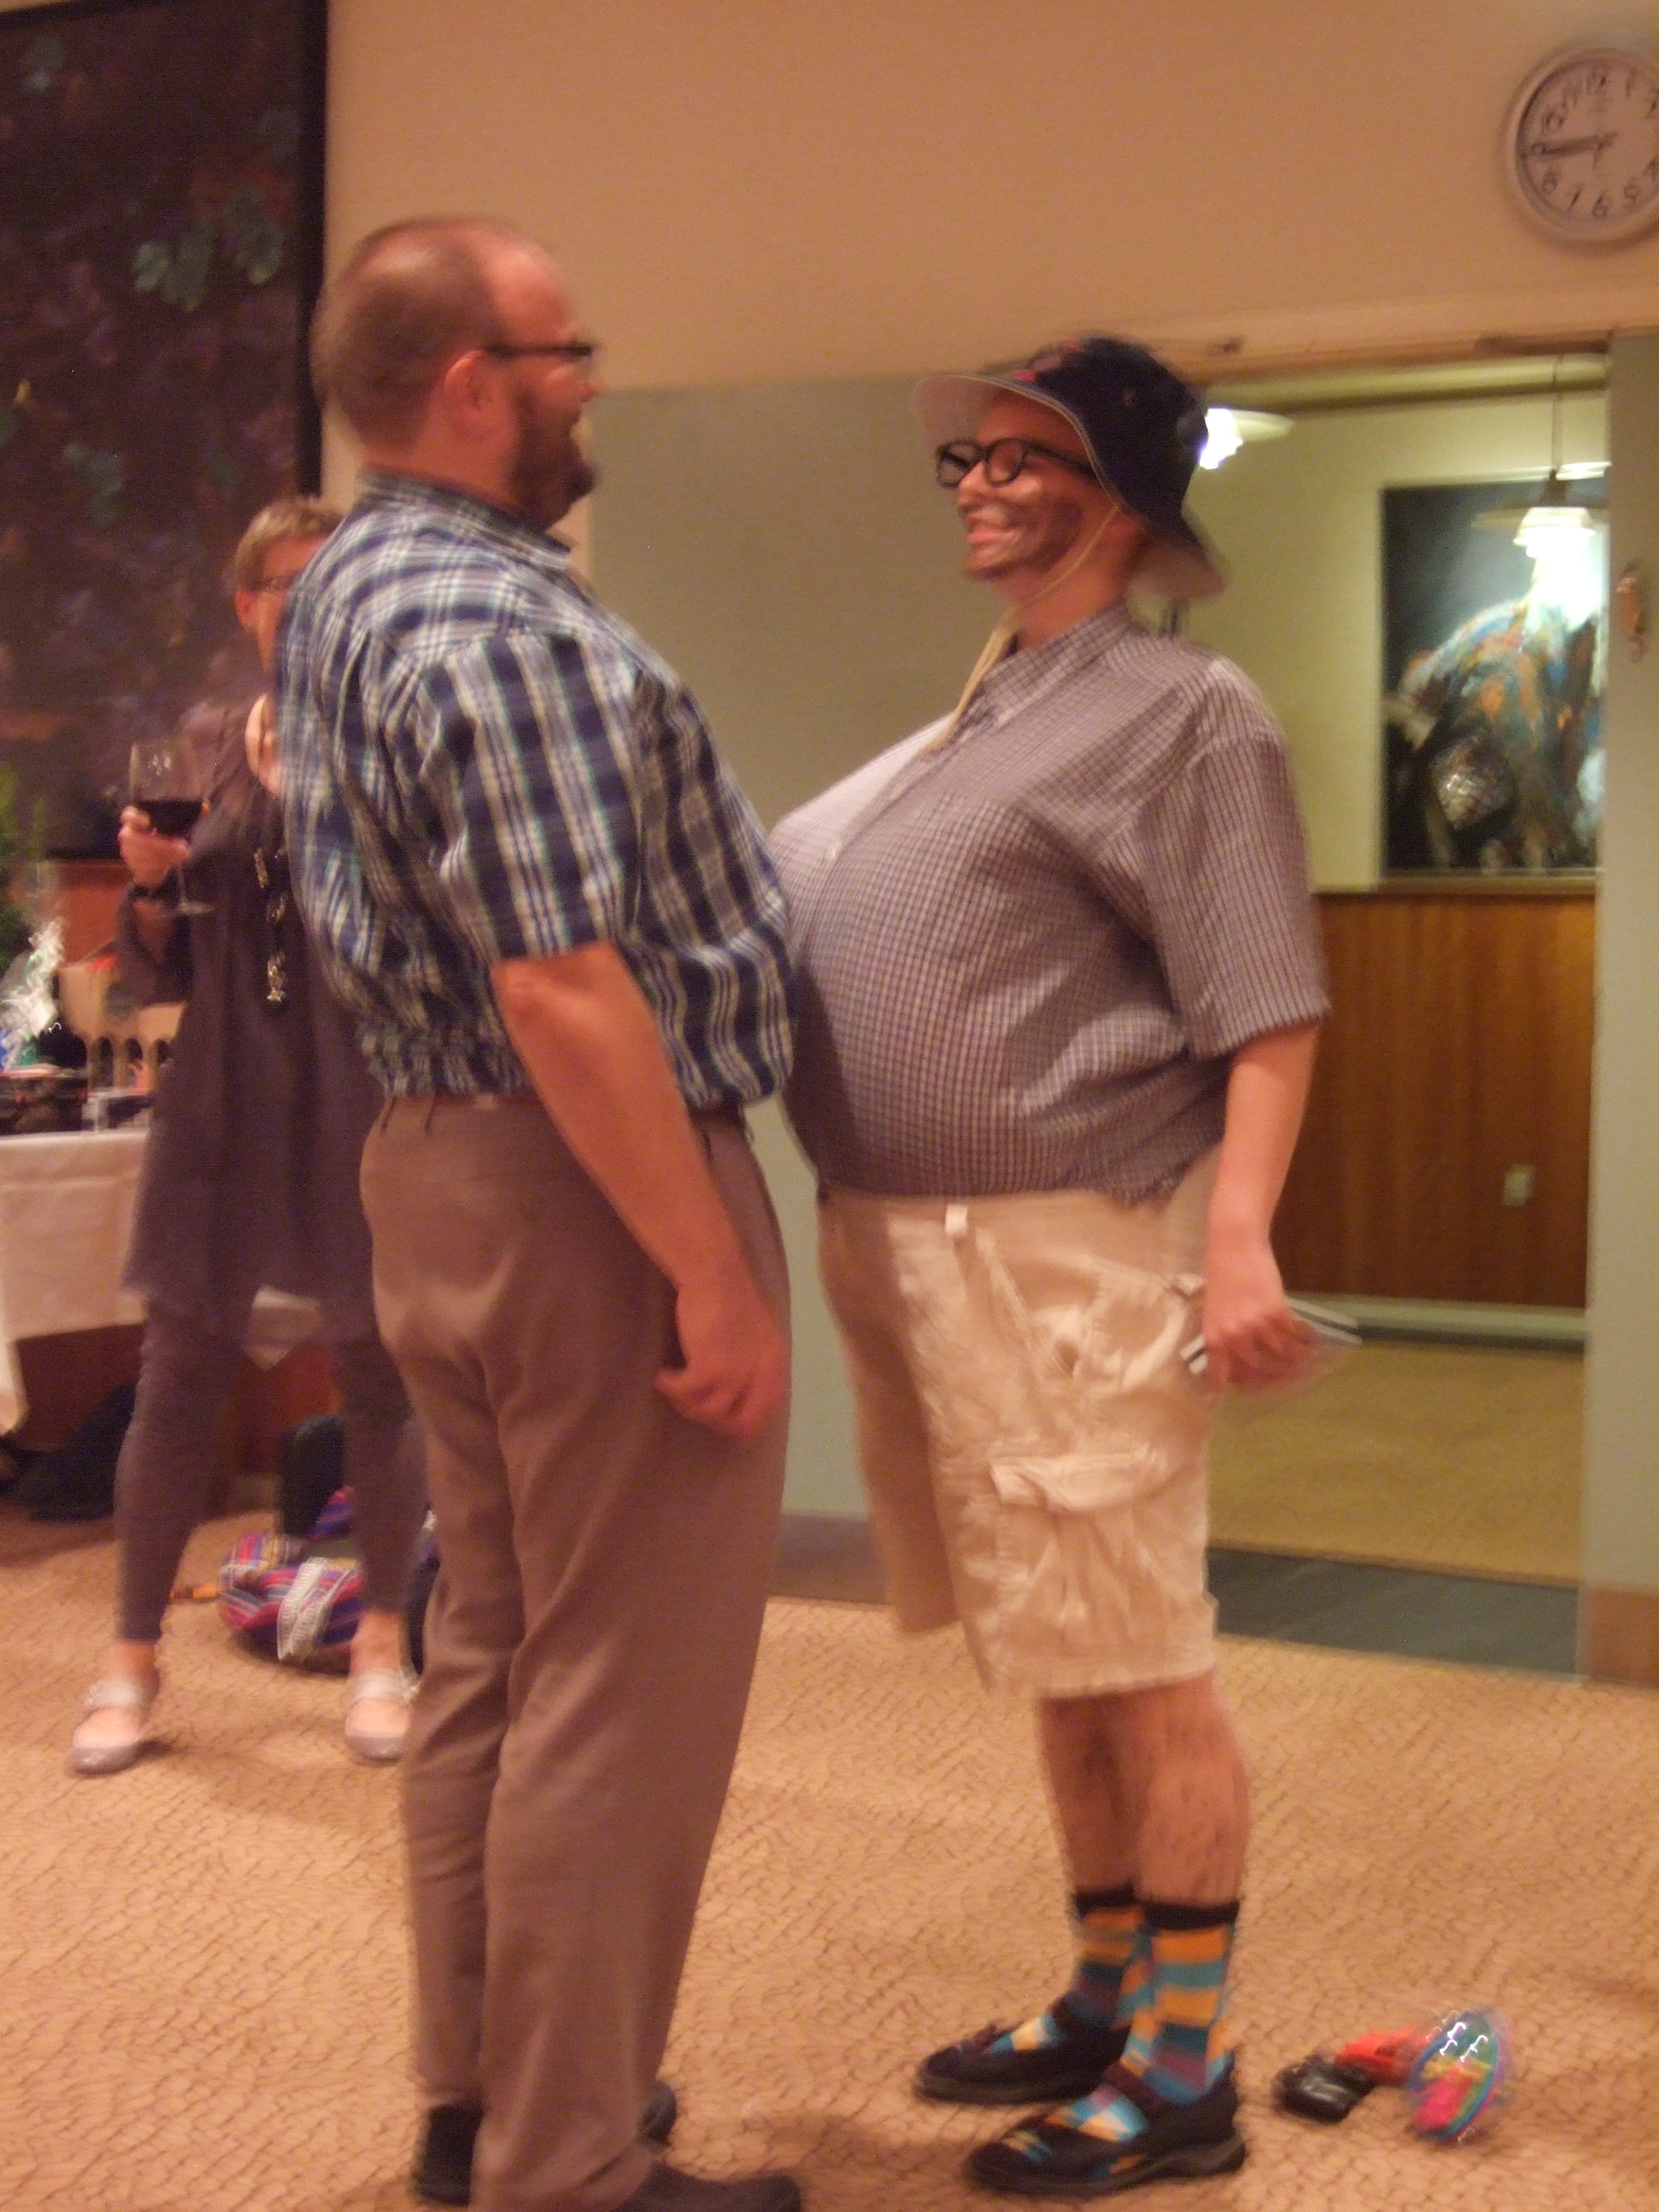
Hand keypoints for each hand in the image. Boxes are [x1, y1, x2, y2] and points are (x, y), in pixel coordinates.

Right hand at [118, 805, 191, 890]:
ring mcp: (128, 852)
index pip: (128, 816)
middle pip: (135, 840)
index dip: (135, 819)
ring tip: (181, 856)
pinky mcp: (133, 867)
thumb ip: (190, 815)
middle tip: (182, 848)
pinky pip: (142, 870)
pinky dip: (158, 869)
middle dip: (159, 845)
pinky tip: (169, 866)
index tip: (147, 821)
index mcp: (136, 819)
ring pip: (140, 856)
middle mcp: (128, 834)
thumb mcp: (179, 825)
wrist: (161, 860)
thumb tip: (205, 806)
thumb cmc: (168, 837)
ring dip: (162, 858)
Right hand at [657, 1261, 788, 1441]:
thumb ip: (753, 1367)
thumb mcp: (756, 1338)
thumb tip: (737, 1396)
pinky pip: (684, 1392)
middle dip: (710, 1419)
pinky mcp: (710, 1366)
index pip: (763, 1416)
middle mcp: (762, 1376)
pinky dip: (669, 1386)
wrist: (716, 1274)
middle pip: (737, 1423)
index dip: (739, 1425)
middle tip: (690, 1403)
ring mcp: (737, 1373)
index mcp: (775, 1368)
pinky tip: (661, 1375)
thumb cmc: (732, 1299)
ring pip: (707, 1412)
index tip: (717, 1421)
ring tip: (673, 1385)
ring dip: (684, 1402)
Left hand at [1200, 1232, 1312, 1390]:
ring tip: (1303, 1359)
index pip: (1224, 1376)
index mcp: (1213, 1338)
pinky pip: (1294, 1334)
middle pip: (1259, 1369)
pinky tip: (1309, 1339)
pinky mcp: (1277, 1312)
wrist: (1234, 1245)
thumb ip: (1223, 1334)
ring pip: (1281, 1354)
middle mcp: (1234, 1337)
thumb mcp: (1213, 1310)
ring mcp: (1257, 1326)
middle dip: (1274, 1374)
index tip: (1250, 1386)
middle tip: (1285, 1373)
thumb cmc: (1219, 1273)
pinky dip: (1304, 1339)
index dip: (1239, 1384)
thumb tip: (1237, 1356)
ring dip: (1295, 1359)